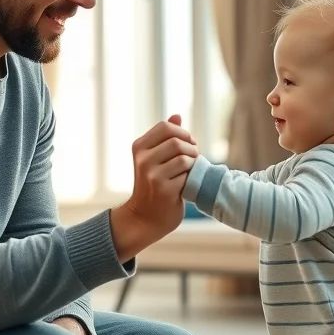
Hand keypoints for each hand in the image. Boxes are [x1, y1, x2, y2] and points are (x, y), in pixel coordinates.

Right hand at [110, 114, 198, 261]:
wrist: (144, 218)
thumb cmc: (153, 186)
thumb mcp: (154, 159)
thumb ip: (165, 138)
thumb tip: (177, 115)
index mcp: (139, 147)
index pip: (166, 127)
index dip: (182, 133)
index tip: (188, 144)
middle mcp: (143, 159)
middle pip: (176, 141)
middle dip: (191, 149)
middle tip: (193, 159)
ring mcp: (152, 175)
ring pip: (184, 158)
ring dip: (193, 164)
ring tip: (190, 172)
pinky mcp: (164, 190)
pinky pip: (188, 176)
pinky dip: (191, 179)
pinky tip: (186, 185)